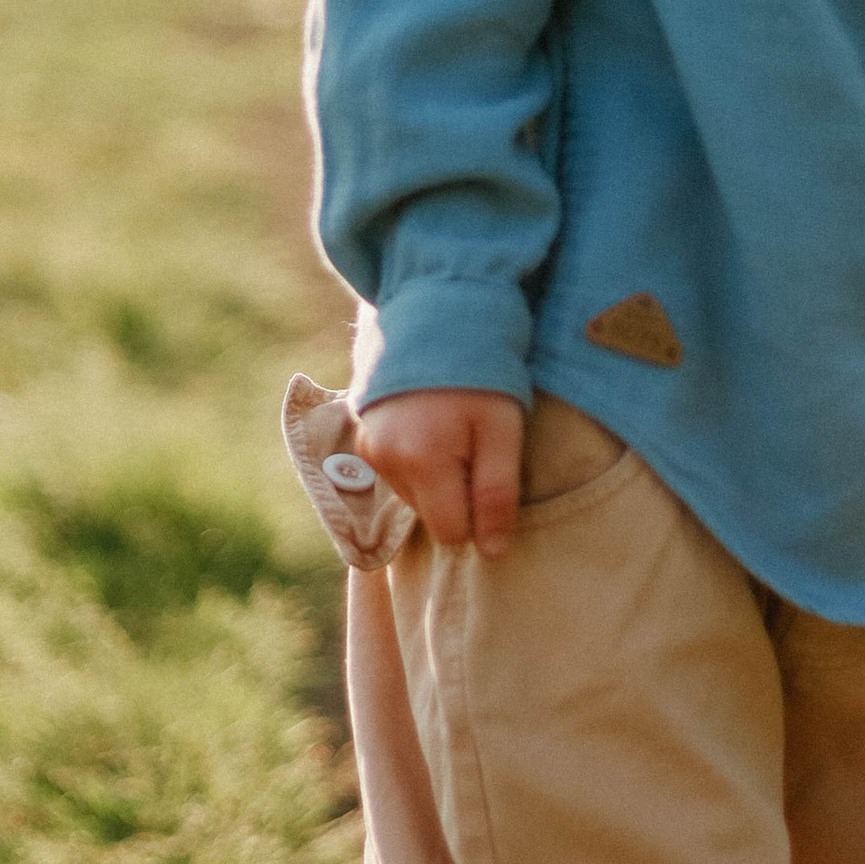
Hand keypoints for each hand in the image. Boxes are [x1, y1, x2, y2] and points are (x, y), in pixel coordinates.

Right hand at [353, 387, 525, 559]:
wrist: (435, 310)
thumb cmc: (481, 371)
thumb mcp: (503, 429)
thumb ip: (496, 494)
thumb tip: (491, 553)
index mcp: (421, 460)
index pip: (452, 533)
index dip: (480, 515)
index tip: (492, 474)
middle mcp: (384, 460)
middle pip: (431, 517)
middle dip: (458, 496)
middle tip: (476, 447)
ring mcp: (367, 449)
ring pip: (414, 498)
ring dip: (437, 480)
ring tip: (453, 431)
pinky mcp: (362, 438)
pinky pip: (397, 476)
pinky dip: (418, 464)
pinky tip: (432, 429)